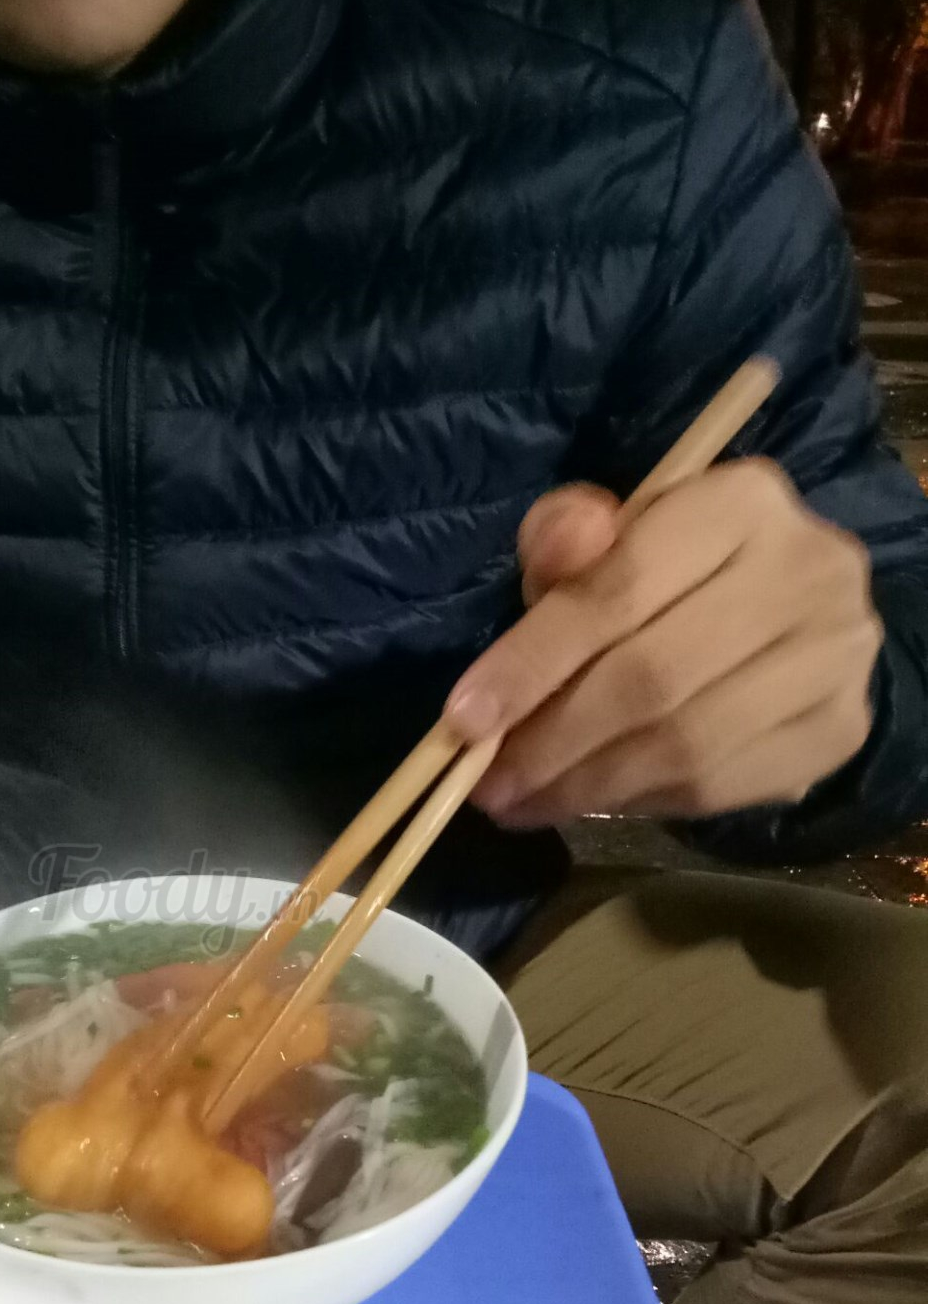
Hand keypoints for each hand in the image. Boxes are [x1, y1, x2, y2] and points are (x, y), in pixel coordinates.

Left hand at [444, 460, 882, 827]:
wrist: (791, 616)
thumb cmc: (676, 573)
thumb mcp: (612, 538)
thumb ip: (567, 538)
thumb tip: (557, 550)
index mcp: (740, 502)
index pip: (618, 591)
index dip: (531, 662)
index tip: (463, 721)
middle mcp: (808, 570)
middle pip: (651, 678)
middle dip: (551, 741)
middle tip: (486, 783)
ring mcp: (836, 656)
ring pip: (685, 745)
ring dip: (585, 784)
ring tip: (523, 801)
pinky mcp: (840, 728)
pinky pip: (719, 786)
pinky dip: (640, 801)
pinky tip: (591, 800)